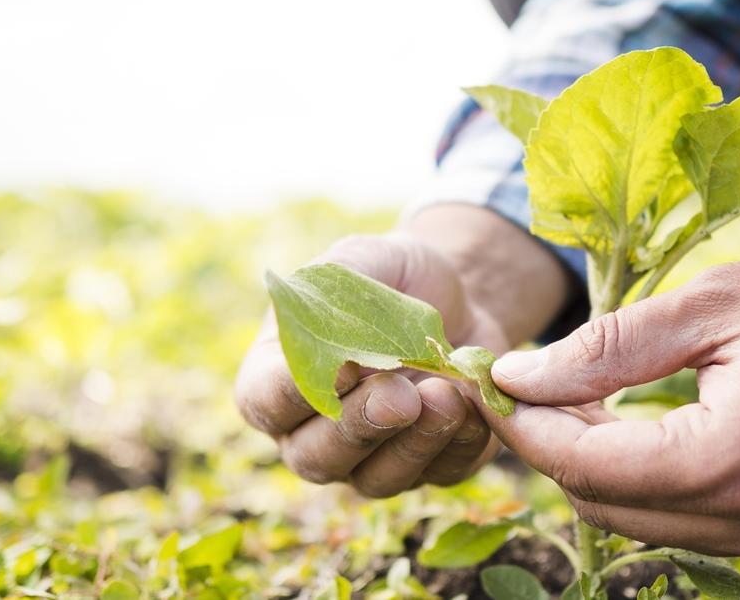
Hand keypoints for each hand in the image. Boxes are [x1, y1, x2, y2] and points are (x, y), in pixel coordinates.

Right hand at [235, 233, 506, 496]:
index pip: (265, 402)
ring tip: (446, 396)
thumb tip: (338, 353)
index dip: (294, 393)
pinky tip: (473, 404)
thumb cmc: (390, 278)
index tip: (340, 366)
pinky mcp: (430, 467)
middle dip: (360, 427)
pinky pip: (440, 474)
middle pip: (317, 458)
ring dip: (413, 444)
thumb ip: (334, 295)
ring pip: (377, 479)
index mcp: (278, 378)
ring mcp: (370, 459)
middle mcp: (314, 432)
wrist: (457, 297)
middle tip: (400, 394)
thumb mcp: (360, 261)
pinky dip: (460, 444)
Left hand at [484, 246, 739, 557]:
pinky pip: (693, 524)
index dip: (525, 423)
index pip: (583, 465)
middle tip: (530, 385)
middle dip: (554, 448)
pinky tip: (646, 426)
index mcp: (726, 462)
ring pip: (644, 523)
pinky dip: (653, 482)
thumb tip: (519, 374)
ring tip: (582, 398)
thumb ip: (609, 346)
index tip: (492, 380)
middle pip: (603, 507)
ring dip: (600, 468)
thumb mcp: (718, 304)